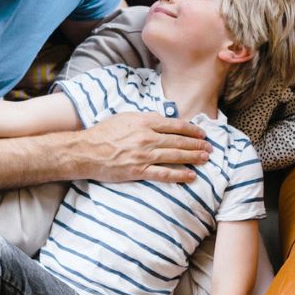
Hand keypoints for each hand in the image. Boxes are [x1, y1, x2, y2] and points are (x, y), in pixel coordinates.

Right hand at [83, 111, 208, 183]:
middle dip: (197, 144)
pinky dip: (179, 175)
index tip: (202, 133)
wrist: (85, 151)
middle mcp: (146, 137)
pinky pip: (163, 173)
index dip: (191, 129)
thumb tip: (160, 117)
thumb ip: (144, 117)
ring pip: (175, 155)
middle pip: (178, 140)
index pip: (174, 125)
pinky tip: (190, 176)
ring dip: (193, 157)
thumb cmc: (103, 133)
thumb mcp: (124, 118)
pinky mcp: (138, 171)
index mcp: (144, 122)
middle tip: (210, 148)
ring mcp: (143, 155)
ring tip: (205, 159)